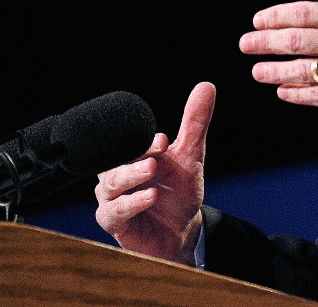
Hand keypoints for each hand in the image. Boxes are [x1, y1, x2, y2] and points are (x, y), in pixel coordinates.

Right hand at [94, 82, 214, 264]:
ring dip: (130, 177)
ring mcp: (113, 198)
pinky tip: (150, 197)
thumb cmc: (179, 191)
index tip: (165, 140)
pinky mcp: (114, 221)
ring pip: (111, 185)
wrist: (180, 231)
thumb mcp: (191, 156)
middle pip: (115, 162)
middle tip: (155, 158)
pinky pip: (115, 212)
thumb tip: (207, 86)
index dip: (147, 142)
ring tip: (151, 172)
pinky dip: (132, 204)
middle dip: (135, 158)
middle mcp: (117, 174)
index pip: (132, 144)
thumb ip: (195, 123)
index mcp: (133, 156)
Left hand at [240, 0, 317, 120]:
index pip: (303, 12)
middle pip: (295, 40)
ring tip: (257, 71)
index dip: (274, 18)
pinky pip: (316, 96)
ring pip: (301, 70)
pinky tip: (283, 90)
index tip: (258, 22)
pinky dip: (295, 93)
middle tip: (245, 45)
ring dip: (273, 71)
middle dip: (264, 43)